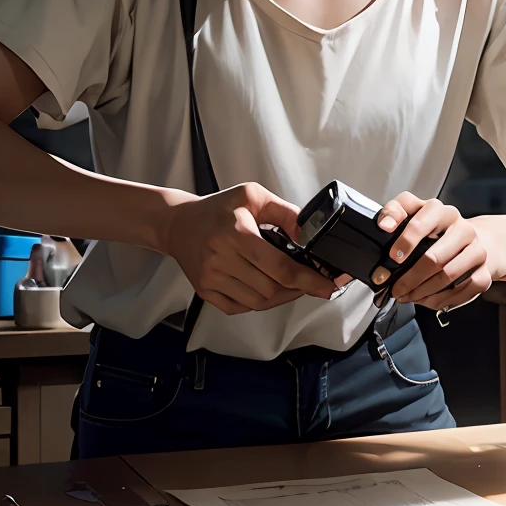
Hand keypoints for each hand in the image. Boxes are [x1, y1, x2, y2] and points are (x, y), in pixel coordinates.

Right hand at [160, 182, 346, 314]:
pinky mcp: (205, 291)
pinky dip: (258, 303)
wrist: (177, 223)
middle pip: (271, 289)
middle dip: (297, 288)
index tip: (328, 287)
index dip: (308, 280)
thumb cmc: (217, 208)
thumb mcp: (254, 196)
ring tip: (290, 285)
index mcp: (236, 234)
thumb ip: (285, 213)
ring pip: (258, 302)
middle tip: (310, 282)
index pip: (280, 267)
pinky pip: (240, 308)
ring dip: (280, 297)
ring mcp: (211, 278)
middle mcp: (221, 259)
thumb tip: (310, 234)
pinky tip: (266, 288)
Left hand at [376, 192, 505, 310]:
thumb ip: (395, 212)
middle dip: (409, 278)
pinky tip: (427, 299)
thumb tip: (384, 225)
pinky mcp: (484, 273)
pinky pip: (461, 292)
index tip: (393, 257)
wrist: (474, 241)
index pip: (422, 222)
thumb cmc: (438, 231)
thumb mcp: (415, 213)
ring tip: (407, 295)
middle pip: (434, 258)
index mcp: (442, 212)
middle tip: (395, 288)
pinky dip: (439, 300)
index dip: (405, 241)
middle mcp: (463, 229)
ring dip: (422, 292)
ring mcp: (477, 251)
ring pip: (447, 277)